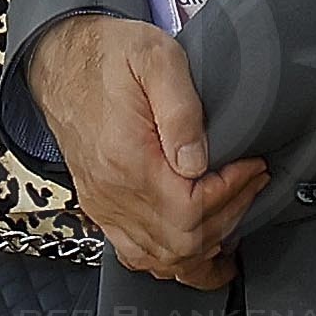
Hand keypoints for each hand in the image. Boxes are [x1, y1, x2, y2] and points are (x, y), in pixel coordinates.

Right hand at [25, 14, 268, 285]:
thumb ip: (181, 109)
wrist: (62, 60)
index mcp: (127, 160)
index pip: (190, 208)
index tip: (252, 166)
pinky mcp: (101, 206)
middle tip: (251, 184)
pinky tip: (196, 242)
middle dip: (228, 218)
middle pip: (181, 243)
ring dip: (204, 247)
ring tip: (235, 214)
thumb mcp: (156, 57)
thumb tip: (197, 162)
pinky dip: (171, 257)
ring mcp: (104, 205)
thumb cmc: (110, 56)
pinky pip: (136, 254)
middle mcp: (112, 194)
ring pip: (160, 259)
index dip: (232, 192)